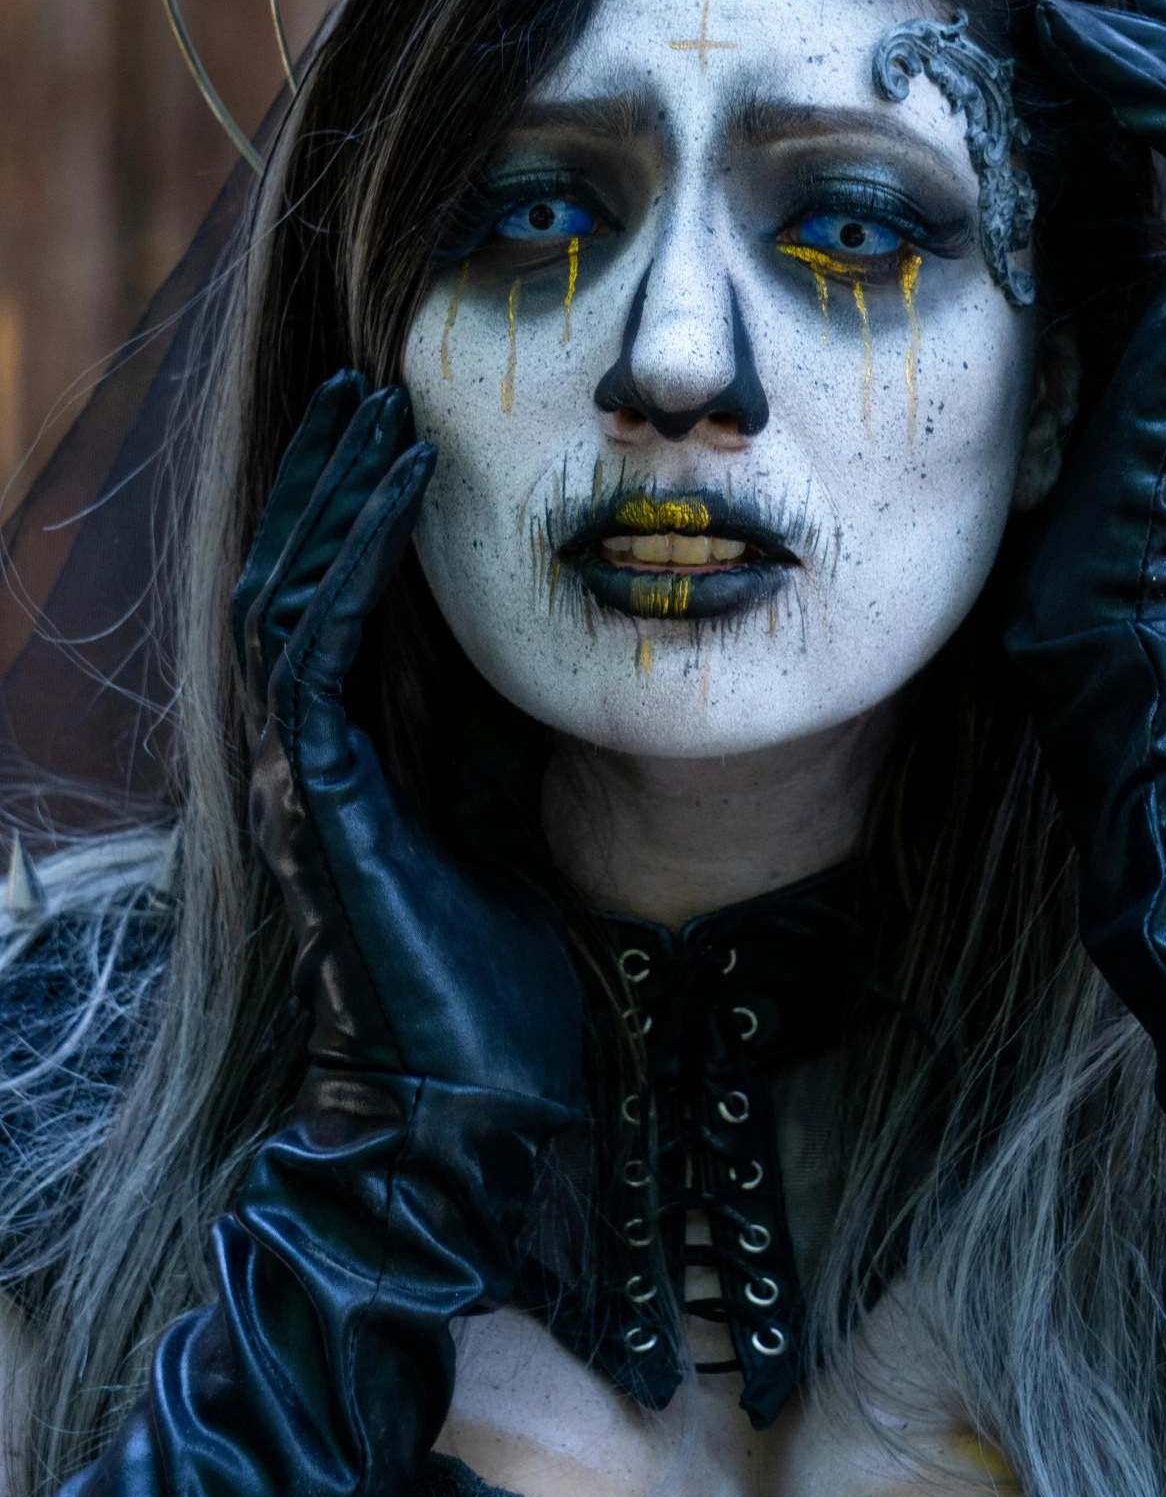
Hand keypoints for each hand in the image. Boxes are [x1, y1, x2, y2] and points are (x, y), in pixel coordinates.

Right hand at [233, 370, 582, 1111]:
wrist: (461, 1107)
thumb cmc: (492, 994)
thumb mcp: (501, 840)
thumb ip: (492, 758)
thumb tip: (544, 681)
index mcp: (346, 767)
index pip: (328, 611)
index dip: (353, 519)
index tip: (400, 438)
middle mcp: (304, 759)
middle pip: (292, 581)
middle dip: (330, 482)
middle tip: (373, 388)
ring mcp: (300, 775)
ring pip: (291, 594)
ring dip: (332, 496)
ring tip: (374, 408)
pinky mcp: (319, 792)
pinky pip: (320, 644)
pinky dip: (354, 556)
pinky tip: (397, 490)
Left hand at [1015, 0, 1165, 686]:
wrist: (1107, 653)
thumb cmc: (1035, 558)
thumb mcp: (997, 413)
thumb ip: (992, 336)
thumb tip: (892, 260)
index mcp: (1136, 316)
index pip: (1129, 166)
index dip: (1093, 90)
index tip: (1027, 23)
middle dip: (1133, 53)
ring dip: (1161, 67)